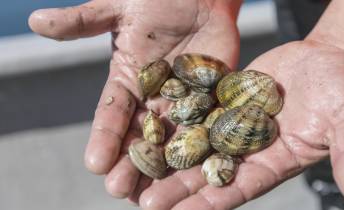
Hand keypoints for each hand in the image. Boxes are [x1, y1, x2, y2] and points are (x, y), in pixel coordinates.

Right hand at [28, 0, 240, 202]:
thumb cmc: (157, 0)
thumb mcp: (118, 8)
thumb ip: (84, 20)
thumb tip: (36, 20)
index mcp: (128, 81)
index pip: (113, 114)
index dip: (104, 138)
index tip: (94, 165)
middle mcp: (154, 98)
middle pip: (141, 135)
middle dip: (131, 163)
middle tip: (121, 191)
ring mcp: (185, 101)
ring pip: (174, 139)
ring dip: (166, 167)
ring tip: (157, 196)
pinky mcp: (214, 98)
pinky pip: (211, 124)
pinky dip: (206, 147)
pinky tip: (202, 170)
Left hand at [122, 41, 343, 209]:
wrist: (328, 57)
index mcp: (274, 164)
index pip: (238, 190)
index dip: (210, 203)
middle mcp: (249, 151)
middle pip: (208, 175)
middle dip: (177, 189)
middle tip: (143, 202)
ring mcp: (234, 126)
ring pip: (195, 146)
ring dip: (167, 159)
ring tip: (134, 172)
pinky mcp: (224, 101)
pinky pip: (196, 112)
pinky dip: (174, 121)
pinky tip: (147, 126)